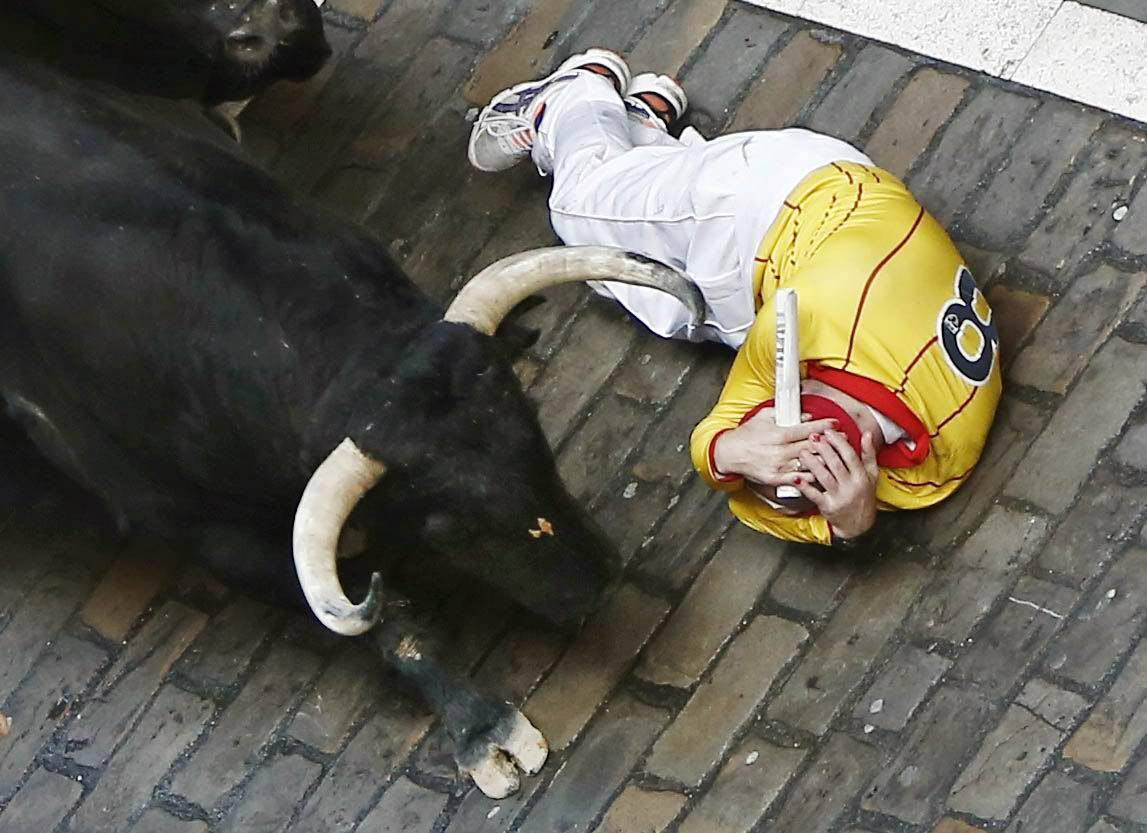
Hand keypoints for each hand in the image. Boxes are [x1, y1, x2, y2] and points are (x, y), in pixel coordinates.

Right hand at [712, 408, 837, 486]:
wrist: (729, 453)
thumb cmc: (746, 434)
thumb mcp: (763, 417)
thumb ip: (784, 415)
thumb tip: (804, 416)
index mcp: (778, 434)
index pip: (807, 429)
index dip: (823, 425)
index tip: (836, 423)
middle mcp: (780, 451)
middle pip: (812, 446)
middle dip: (830, 442)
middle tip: (843, 438)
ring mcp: (779, 467)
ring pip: (808, 464)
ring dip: (825, 460)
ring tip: (838, 456)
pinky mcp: (775, 479)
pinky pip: (798, 479)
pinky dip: (811, 476)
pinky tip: (822, 473)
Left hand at [795, 430, 878, 538]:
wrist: (859, 525)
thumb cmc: (863, 495)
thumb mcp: (871, 475)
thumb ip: (869, 454)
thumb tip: (867, 433)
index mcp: (862, 476)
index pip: (850, 456)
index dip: (838, 442)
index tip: (828, 431)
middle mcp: (852, 486)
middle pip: (835, 464)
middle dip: (823, 449)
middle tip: (812, 437)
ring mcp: (839, 497)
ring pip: (824, 477)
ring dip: (812, 463)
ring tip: (802, 452)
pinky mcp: (828, 507)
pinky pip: (814, 495)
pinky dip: (805, 486)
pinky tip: (795, 477)